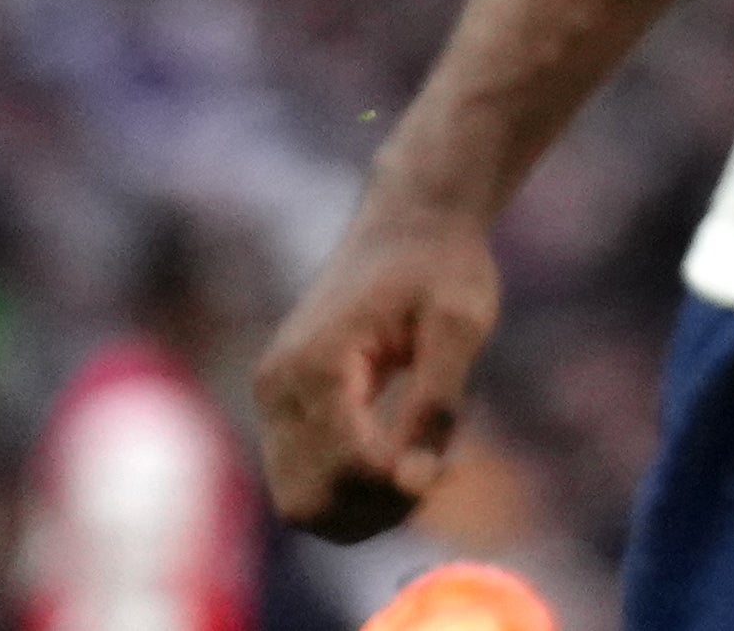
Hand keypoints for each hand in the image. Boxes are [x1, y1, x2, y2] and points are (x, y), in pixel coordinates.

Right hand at [253, 196, 501, 538]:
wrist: (410, 221)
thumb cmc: (442, 265)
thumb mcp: (461, 324)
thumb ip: (438, 403)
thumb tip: (416, 482)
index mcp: (318, 365)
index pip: (344, 469)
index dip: (398, 489)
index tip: (449, 469)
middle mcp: (279, 388)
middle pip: (307, 504)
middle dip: (373, 512)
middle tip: (436, 480)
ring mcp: (272, 398)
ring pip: (298, 501)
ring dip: (360, 508)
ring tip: (424, 471)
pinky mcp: (282, 404)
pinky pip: (303, 476)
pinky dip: (349, 488)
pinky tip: (404, 460)